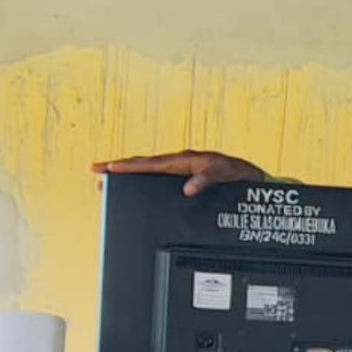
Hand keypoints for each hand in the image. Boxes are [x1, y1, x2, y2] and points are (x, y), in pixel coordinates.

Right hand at [90, 150, 267, 197]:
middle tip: (97, 174)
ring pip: (149, 174)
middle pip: (143, 166)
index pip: (150, 164)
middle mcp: (180, 166)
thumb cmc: (239, 174)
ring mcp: (181, 173)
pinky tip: (136, 190)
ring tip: (109, 182)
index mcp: (184, 161)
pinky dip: (144, 183)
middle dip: (119, 169)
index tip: (108, 169)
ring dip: (129, 177)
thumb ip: (206, 179)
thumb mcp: (225, 174)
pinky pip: (159, 181)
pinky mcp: (186, 181)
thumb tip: (188, 189)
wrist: (254, 181)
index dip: (128, 167)